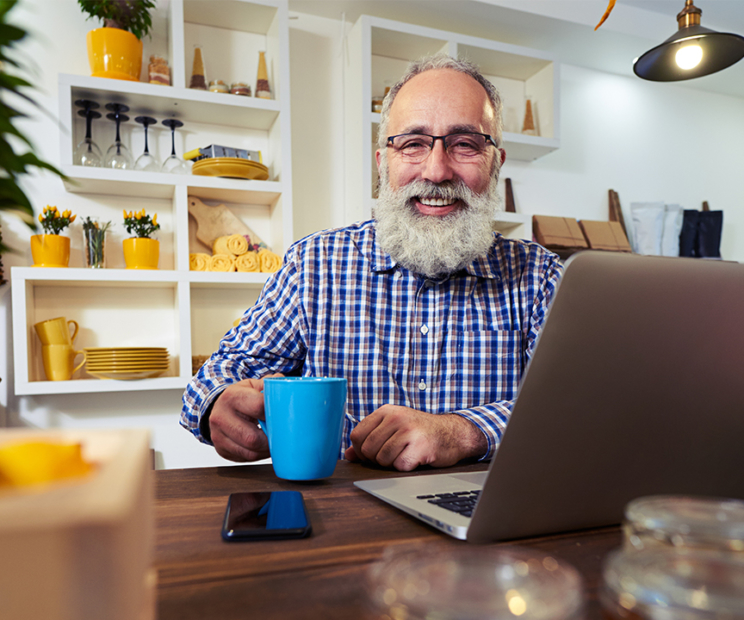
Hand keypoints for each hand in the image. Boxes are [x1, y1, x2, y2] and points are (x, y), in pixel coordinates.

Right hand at [209, 374, 283, 461]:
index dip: (275, 413)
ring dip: (267, 450)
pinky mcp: (221, 450)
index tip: (286, 415)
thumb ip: (270, 383)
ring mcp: (218, 436)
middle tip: (284, 434)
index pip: (258, 407)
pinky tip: (266, 447)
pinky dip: (260, 455)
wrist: (218, 407)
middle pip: (252, 437)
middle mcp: (221, 417)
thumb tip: (287, 384)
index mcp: (232, 396)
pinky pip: (246, 457)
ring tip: (277, 442)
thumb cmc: (241, 396)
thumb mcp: (253, 385)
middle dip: (272, 438)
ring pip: (250, 451)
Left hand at [344, 404, 486, 470]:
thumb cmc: (420, 432)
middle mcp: (396, 418)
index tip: (372, 454)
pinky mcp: (420, 446)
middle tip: (391, 456)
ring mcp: (408, 431)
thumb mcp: (393, 429)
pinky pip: (399, 465)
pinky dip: (405, 467)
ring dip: (391, 464)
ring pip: (382, 459)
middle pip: (367, 449)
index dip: (360, 451)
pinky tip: (414, 459)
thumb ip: (370, 439)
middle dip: (376, 460)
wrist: (453, 433)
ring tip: (404, 456)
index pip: (356, 435)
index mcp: (386, 411)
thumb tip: (348, 455)